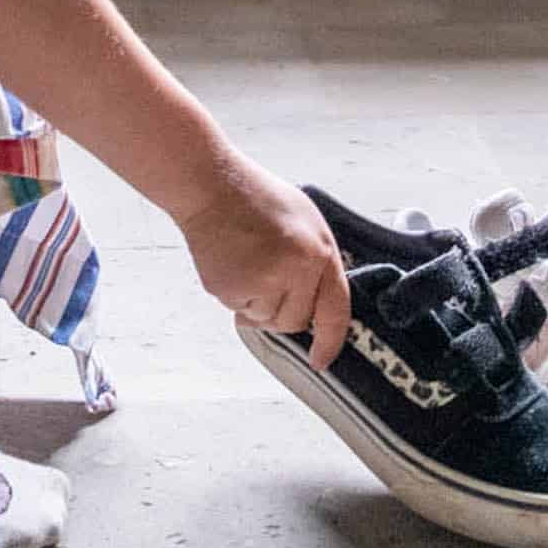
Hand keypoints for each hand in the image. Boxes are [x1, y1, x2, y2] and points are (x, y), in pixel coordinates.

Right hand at [176, 159, 351, 369]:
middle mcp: (293, 271)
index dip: (330, 341)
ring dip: (258, 302)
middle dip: (284, 309)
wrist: (213, 186)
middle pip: (294, 321)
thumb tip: (315, 307)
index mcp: (318, 253)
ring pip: (266, 319)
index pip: (334, 311)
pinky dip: (236, 294)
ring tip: (249, 261)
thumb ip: (318, 263)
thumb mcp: (307, 222)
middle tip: (270, 275)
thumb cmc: (259, 199)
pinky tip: (233, 263)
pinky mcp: (229, 289)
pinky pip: (239, 309)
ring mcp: (259, 282)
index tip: (321, 360)